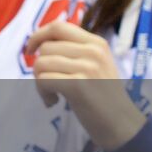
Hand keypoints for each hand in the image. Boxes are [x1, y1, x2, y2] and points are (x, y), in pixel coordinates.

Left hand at [27, 20, 143, 148]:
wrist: (121, 124)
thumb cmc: (103, 95)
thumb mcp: (95, 64)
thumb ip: (73, 50)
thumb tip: (39, 41)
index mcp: (96, 42)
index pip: (58, 26)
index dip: (38, 35)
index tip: (30, 50)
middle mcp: (93, 51)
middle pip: (45, 47)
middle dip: (39, 66)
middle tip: (48, 83)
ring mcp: (87, 67)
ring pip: (41, 63)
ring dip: (39, 82)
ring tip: (52, 94)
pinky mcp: (78, 84)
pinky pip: (43, 79)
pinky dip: (42, 92)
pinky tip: (53, 101)